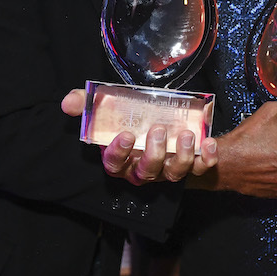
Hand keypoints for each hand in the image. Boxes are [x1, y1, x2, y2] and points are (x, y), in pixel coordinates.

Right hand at [60, 89, 217, 184]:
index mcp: (120, 159)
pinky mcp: (188, 165)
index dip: (119, 152)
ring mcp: (166, 169)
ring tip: (186, 135)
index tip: (126, 135)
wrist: (155, 120)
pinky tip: (209, 143)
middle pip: (147, 171)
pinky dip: (206, 159)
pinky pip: (199, 168)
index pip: (114, 163)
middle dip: (154, 153)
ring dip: (181, 156)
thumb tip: (67, 102)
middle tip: (159, 130)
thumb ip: (86, 105)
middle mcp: (142, 168)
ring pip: (173, 173)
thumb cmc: (128, 119)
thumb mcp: (106, 109)